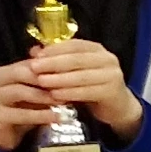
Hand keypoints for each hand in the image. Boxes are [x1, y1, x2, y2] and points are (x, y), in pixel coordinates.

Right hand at [0, 60, 58, 150]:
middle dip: (45, 77)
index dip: (49, 65)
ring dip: (44, 96)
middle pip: (21, 71)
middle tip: (67, 82)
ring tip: (63, 100)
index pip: (28, 62)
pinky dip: (41, 115)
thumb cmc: (18, 112)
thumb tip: (66, 70)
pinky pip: (21, 114)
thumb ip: (43, 82)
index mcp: (4, 72)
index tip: (70, 70)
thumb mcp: (31, 93)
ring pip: (20, 91)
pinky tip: (57, 117)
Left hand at [25, 37, 143, 139]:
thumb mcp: (75, 71)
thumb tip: (34, 51)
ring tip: (41, 81)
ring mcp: (112, 75)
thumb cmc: (91, 86)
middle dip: (53, 63)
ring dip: (59, 78)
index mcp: (97, 49)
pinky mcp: (112, 91)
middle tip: (34, 67)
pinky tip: (55, 95)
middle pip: (76, 59)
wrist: (117, 106)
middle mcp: (107, 59)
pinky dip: (70, 93)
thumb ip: (57, 60)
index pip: (74, 45)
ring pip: (81, 75)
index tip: (36, 55)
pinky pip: (87, 91)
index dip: (55, 49)